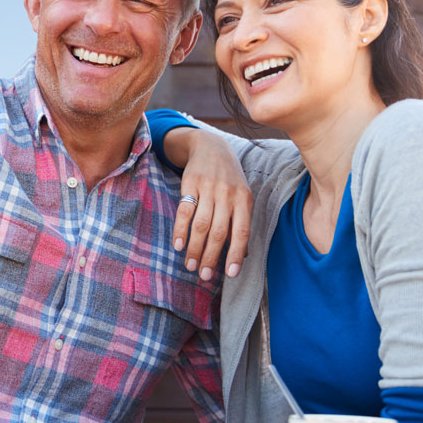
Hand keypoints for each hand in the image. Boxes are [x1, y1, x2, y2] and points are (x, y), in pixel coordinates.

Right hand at [169, 127, 251, 280]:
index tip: (229, 274)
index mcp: (244, 200)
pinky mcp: (190, 183)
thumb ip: (240, 223)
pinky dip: (181, 230)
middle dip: (210, 256)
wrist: (211, 146)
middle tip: (203, 275)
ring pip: (201, 224)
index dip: (235, 254)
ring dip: (194, 248)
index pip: (241, 231)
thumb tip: (242, 256)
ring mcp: (209, 188)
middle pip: (219, 232)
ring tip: (189, 266)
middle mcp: (228, 194)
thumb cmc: (229, 179)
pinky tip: (178, 245)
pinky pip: (184, 210)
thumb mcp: (241, 197)